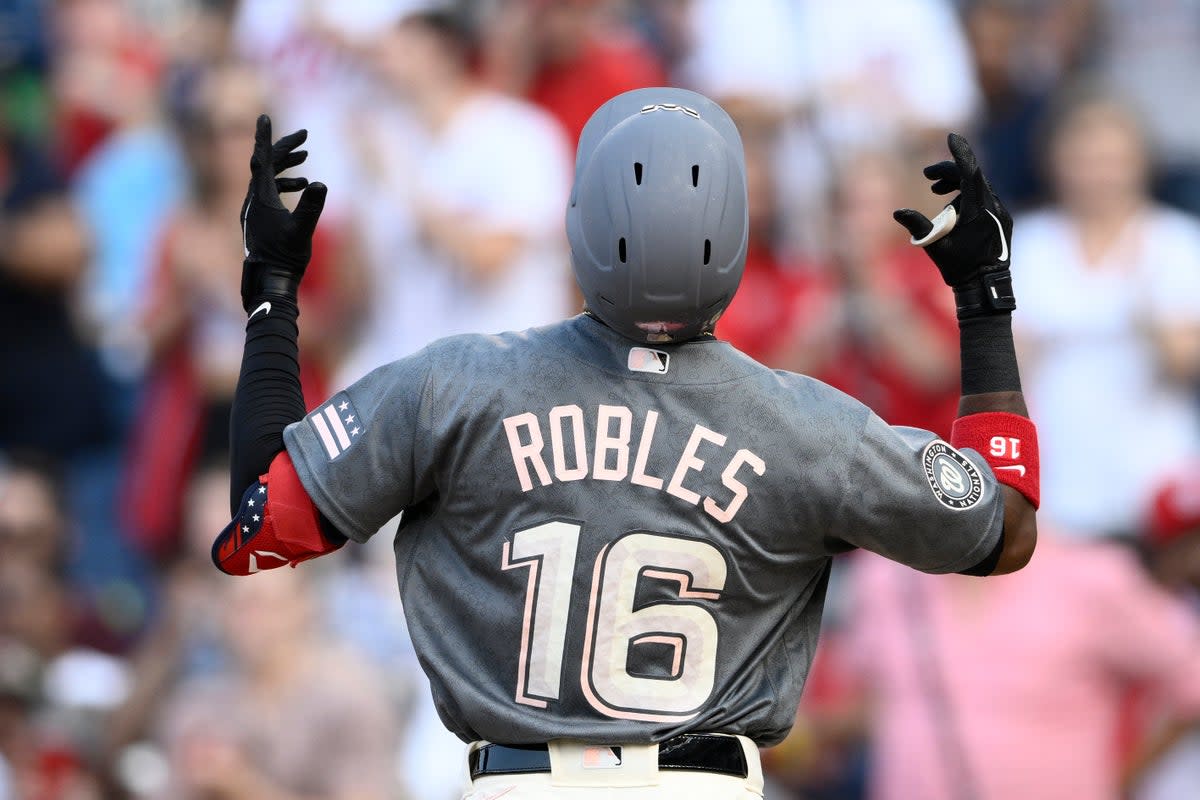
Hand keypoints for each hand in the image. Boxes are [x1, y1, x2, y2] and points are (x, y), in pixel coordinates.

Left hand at [240, 115, 327, 312]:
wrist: (270, 281)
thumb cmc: (286, 258)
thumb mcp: (302, 231)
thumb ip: (311, 207)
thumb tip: (320, 184)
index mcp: (261, 198)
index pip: (262, 159)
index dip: (265, 137)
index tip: (264, 116)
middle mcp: (254, 200)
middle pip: (265, 164)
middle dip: (285, 149)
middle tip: (304, 136)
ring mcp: (255, 209)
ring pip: (267, 177)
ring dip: (286, 165)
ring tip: (305, 158)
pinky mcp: (260, 218)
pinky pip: (270, 190)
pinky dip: (285, 183)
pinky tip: (301, 186)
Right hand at [893, 133, 1014, 317]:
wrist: (985, 287)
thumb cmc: (958, 268)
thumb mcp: (933, 247)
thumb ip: (918, 226)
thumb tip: (898, 211)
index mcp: (977, 209)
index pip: (970, 171)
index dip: (959, 153)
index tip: (951, 136)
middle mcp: (993, 206)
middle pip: (972, 176)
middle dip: (948, 172)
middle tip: (927, 176)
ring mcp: (1001, 212)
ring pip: (979, 186)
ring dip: (957, 184)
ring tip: (937, 193)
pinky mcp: (1002, 218)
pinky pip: (985, 198)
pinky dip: (968, 196)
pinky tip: (953, 208)